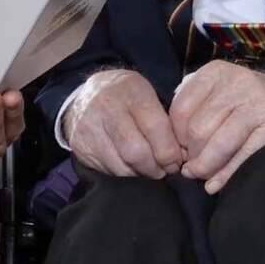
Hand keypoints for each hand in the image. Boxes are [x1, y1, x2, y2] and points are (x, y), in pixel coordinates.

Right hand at [63, 69, 182, 178]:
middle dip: (156, 167)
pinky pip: (108, 170)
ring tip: (149, 168)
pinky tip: (130, 165)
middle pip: (137, 151)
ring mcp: (90, 126)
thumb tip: (184, 155)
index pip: (156, 127)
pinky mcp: (80, 145)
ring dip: (141, 173)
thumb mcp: (146, 94)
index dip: (170, 151)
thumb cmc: (126, 97)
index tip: (178, 160)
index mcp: (131, 90)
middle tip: (165, 170)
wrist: (84, 95)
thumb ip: (166, 119)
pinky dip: (124, 173)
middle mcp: (107, 106)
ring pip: (122, 166)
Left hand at [169, 61, 264, 193]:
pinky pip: (242, 156)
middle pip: (197, 129)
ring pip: (217, 144)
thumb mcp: (223, 94)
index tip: (179, 153)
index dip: (174, 137)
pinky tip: (217, 184)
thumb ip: (198, 112)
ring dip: (205, 168)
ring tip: (203, 178)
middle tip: (191, 169)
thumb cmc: (255, 103)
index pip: (180, 109)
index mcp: (216, 72)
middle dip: (190, 156)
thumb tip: (172, 149)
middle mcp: (236, 82)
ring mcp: (258, 101)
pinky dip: (226, 176)